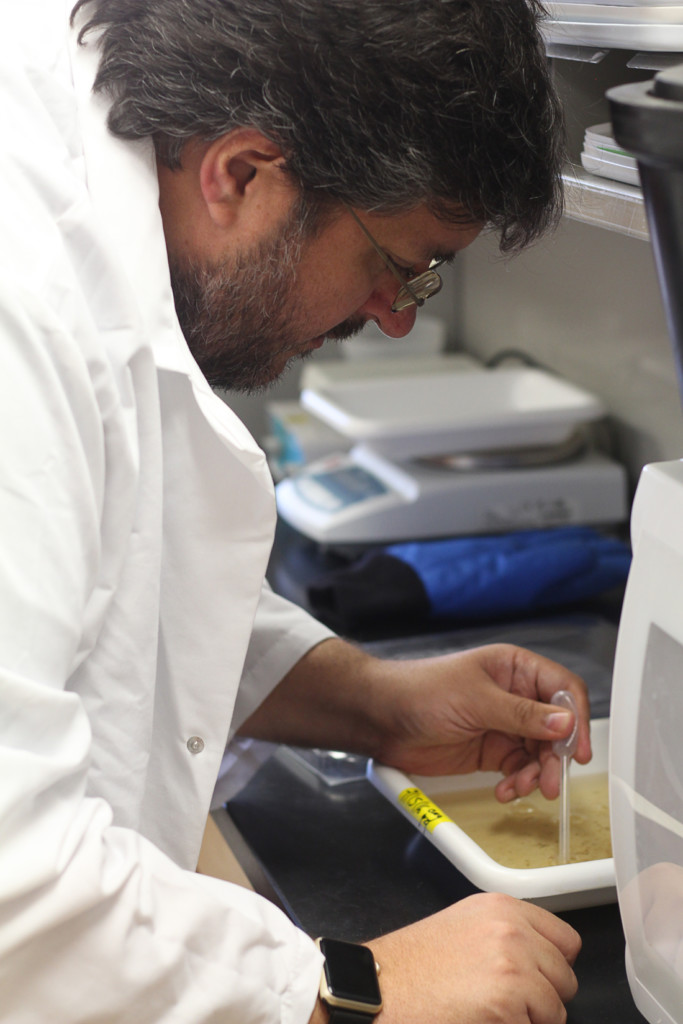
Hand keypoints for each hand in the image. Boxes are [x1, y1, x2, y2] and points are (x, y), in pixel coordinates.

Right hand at [363, 894, 579, 1023]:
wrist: (378, 989)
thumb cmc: (410, 967)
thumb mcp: (463, 927)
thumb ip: (505, 935)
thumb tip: (540, 963)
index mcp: (502, 908)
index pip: (566, 941)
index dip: (551, 967)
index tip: (538, 979)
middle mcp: (513, 931)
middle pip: (566, 978)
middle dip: (543, 997)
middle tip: (505, 1003)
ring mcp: (515, 966)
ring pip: (556, 1011)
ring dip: (531, 1020)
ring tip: (489, 1012)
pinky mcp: (509, 1002)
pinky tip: (482, 1022)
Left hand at [372, 643, 590, 801]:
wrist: (382, 718)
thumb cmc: (420, 691)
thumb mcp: (476, 699)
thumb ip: (521, 713)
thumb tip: (564, 722)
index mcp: (515, 668)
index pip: (562, 690)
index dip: (576, 718)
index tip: (578, 748)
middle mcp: (514, 695)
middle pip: (556, 728)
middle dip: (555, 756)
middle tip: (551, 780)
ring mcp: (504, 724)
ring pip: (540, 753)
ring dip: (537, 774)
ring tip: (525, 788)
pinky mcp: (492, 750)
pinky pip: (519, 769)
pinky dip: (519, 782)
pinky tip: (507, 790)